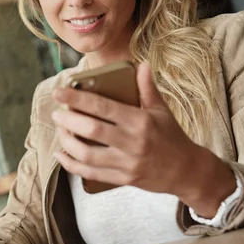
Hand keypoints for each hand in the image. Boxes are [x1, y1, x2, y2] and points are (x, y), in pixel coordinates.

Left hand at [51, 62, 234, 214]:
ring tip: (60, 131)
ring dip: (67, 142)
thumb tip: (142, 64)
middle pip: (92, 130)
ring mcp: (127, 163)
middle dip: (68, 120)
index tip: (60, 92)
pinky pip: (90, 174)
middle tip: (56, 113)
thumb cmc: (172, 136)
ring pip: (88, 154)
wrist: (187, 171)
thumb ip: (148, 88)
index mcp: (140, 121)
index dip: (78, 99)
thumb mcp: (162, 110)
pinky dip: (71, 165)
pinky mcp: (122, 179)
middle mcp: (133, 142)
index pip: (103, 107)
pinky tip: (61, 154)